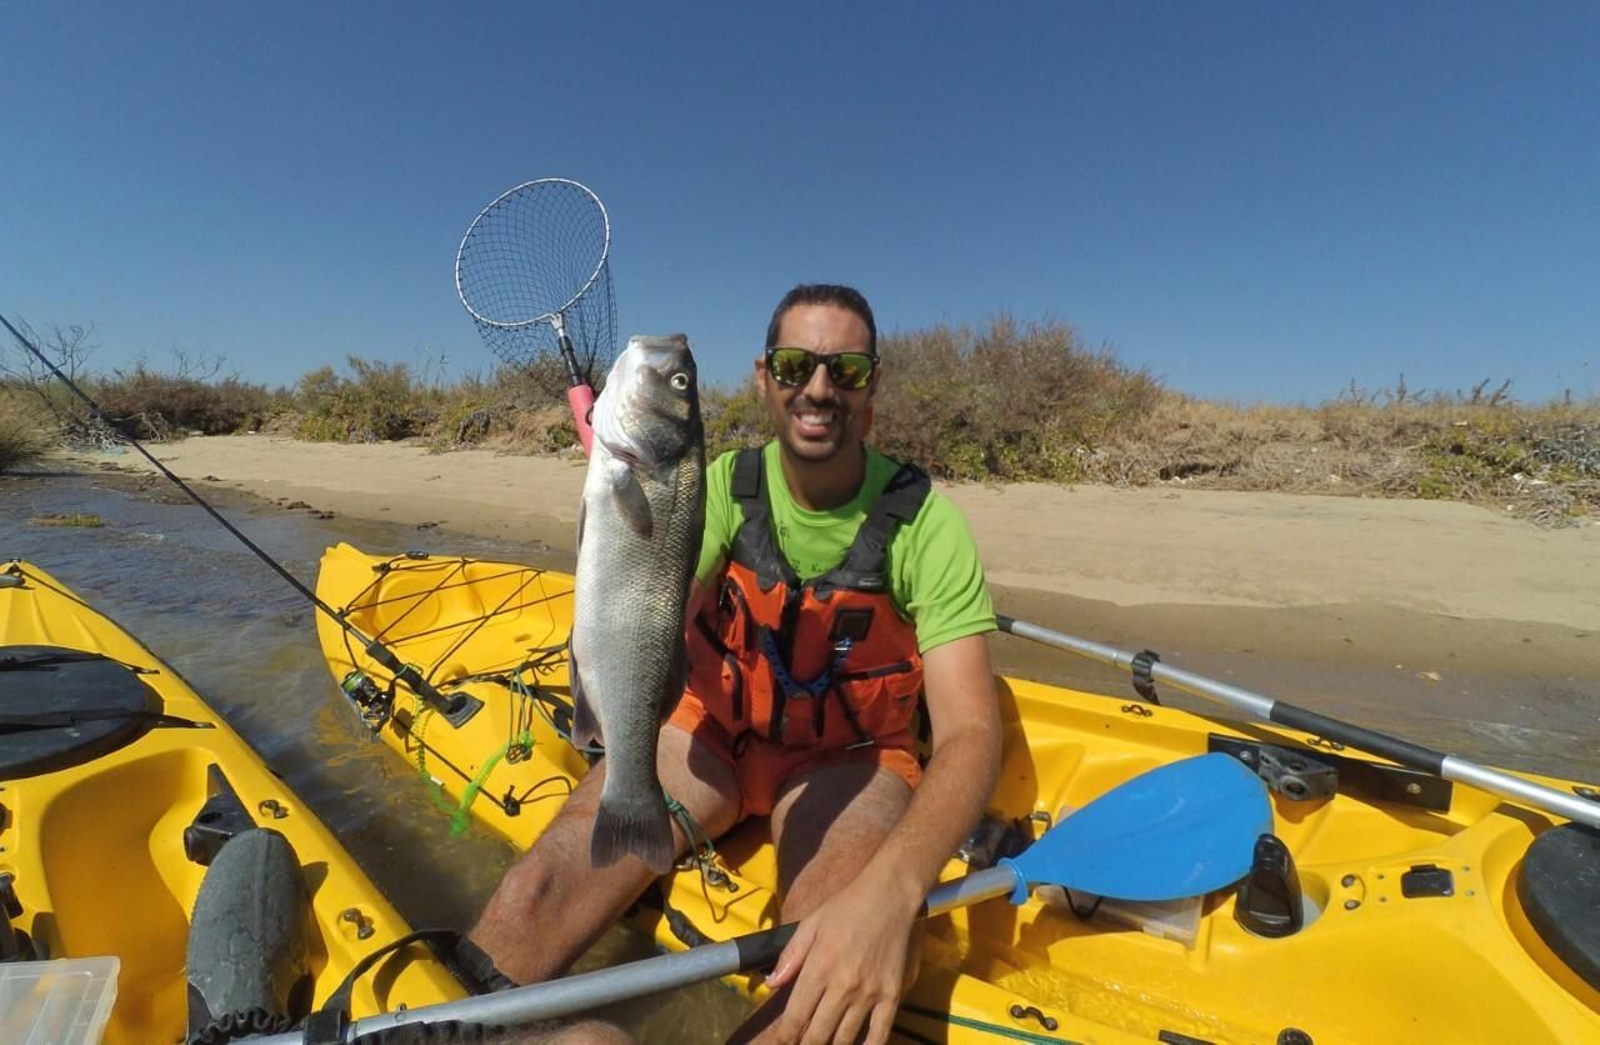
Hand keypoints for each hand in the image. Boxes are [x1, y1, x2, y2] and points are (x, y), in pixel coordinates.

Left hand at [758, 869, 919, 1044]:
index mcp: (819, 968)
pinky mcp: (892, 995)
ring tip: (824, 1044)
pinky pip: (879, 1033)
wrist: (890, 895)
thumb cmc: (847, 906)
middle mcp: (842, 986)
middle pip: (818, 1034)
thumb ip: (790, 956)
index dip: (785, 1037)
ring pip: (844, 1038)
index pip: (796, 1017)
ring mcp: (869, 993)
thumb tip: (771, 984)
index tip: (781, 1043)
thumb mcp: (811, 924)